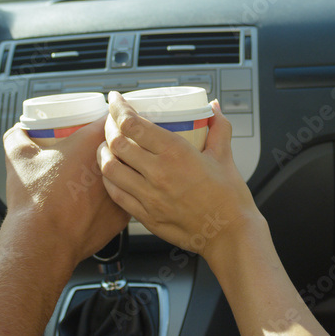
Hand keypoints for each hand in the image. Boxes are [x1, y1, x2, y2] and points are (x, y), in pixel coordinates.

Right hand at [2, 119, 129, 267]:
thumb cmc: (35, 201)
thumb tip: (18, 132)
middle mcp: (114, 163)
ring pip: (129, 174)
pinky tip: (100, 202)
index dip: (109, 115)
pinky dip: (114, 200)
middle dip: (115, 143)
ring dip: (120, 172)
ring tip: (98, 176)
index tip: (102, 119)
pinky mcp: (123, 215)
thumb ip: (17, 137)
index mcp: (93, 142)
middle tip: (100, 147)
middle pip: (126, 144)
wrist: (43, 241)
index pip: (113, 116)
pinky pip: (125, 201)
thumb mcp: (18, 158)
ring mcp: (121, 190)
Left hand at [98, 91, 260, 260]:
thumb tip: (213, 108)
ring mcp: (149, 197)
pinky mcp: (146, 216)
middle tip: (112, 121)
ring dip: (104, 152)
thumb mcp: (225, 155)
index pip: (133, 124)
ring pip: (110, 168)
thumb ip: (219, 126)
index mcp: (176, 153)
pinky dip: (109, 178)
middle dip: (109, 127)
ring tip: (108, 145)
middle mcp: (158, 174)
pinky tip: (113, 172)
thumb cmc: (229, 199)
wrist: (230, 235)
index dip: (118, 108)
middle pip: (117, 143)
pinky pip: (116, 194)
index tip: (115, 100)